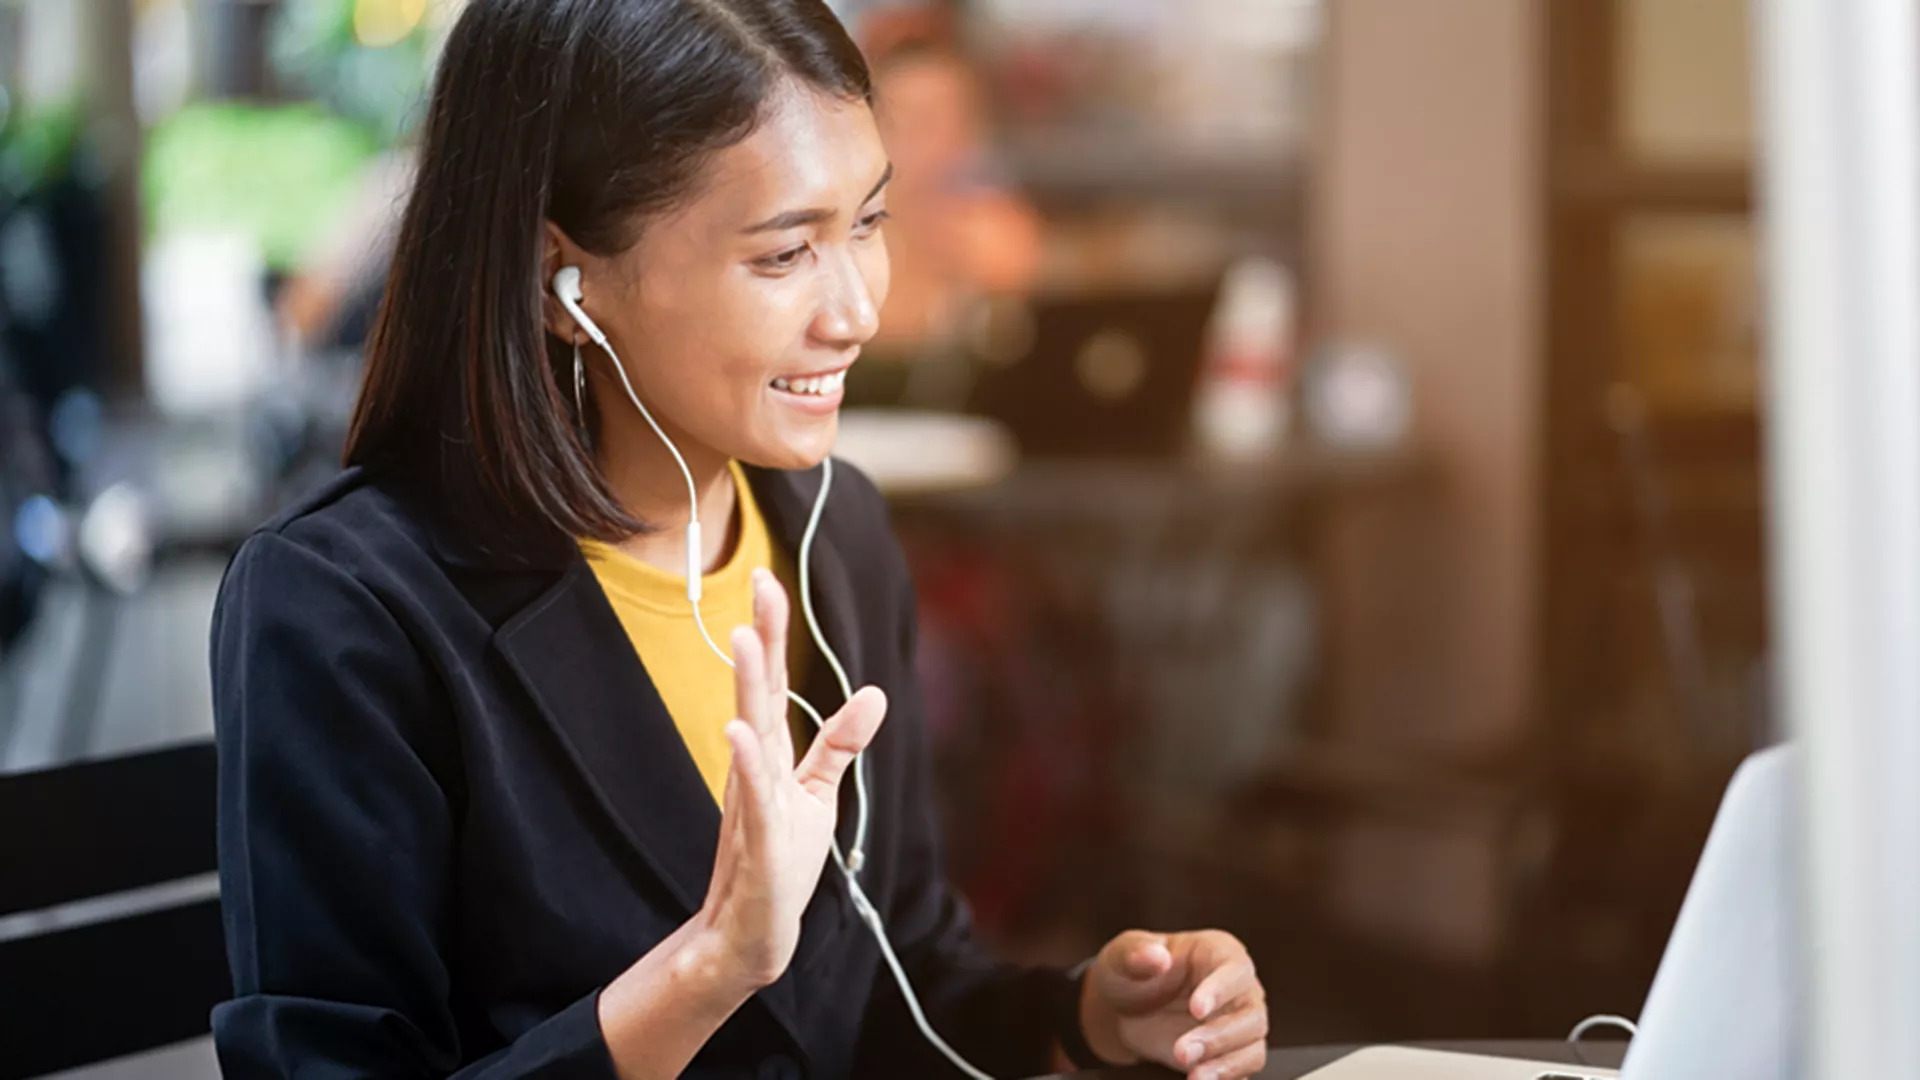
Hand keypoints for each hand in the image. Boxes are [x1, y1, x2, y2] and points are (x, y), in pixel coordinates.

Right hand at [697, 569, 886, 987]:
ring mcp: (752, 799)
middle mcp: (754, 766)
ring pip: (751, 733)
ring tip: (743, 640)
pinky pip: (753, 795)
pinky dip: (747, 763)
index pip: (771, 683)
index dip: (771, 633)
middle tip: (758, 584)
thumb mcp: (818, 793)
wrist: (753, 930)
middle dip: (760, 638)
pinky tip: (736, 732)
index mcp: (769, 753)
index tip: (767, 580)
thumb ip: (840, 744)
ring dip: (747, 687)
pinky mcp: (756, 838)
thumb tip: (876, 694)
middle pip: (757, 692)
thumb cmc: (780, 860)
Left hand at [1079, 929, 1267, 1079]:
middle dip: (1218, 1036)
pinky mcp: (1231, 1052)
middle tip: (1182, 1051)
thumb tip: (1156, 956)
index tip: (1196, 1009)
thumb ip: (1136, 953)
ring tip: (1194, 1076)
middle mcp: (1237, 987)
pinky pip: (1244, 1068)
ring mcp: (1238, 1022)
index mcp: (1218, 952)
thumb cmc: (1132, 974)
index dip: (1220, 989)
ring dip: (1225, 1064)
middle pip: (1250, 1013)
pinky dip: (1226, 1078)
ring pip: (1252, 1046)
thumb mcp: (1122, 956)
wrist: (1124, 1010)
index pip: (1235, 969)